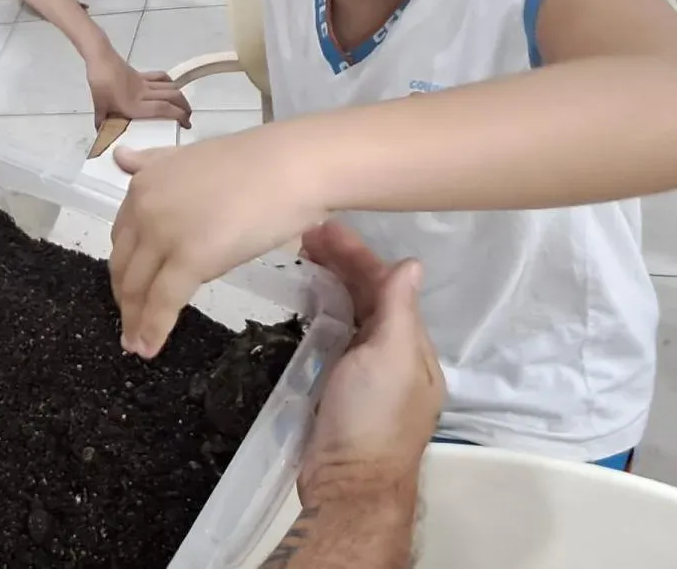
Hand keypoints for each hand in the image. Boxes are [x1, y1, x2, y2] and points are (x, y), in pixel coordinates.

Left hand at [86, 48, 191, 128]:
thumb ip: (102, 121)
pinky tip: (171, 87)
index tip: (186, 124)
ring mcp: (145, 83)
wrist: (100, 59)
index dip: (178, 115)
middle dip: (185, 107)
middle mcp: (144, 94)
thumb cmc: (100, 85)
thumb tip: (100, 135)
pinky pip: (160, 77)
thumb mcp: (99, 107)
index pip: (163, 109)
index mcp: (135, 105)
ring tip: (183, 106)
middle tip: (187, 118)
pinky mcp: (143, 75)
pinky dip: (169, 82)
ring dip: (180, 96)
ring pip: (170, 87)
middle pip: (173, 97)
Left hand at [110, 128, 324, 356]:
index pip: (122, 236)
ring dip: (134, 320)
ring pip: (138, 286)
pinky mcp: (190, 259)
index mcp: (144, 183)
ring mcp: (164, 233)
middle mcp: (144, 207)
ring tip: (135, 344)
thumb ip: (152, 164)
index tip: (129, 287)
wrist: (291, 166)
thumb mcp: (188, 157)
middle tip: (130, 322)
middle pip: (124, 264)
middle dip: (126, 298)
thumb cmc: (254, 164)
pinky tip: (148, 349)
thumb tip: (119, 158)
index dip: (125, 267)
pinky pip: (163, 302)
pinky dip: (152, 330)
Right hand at [297, 222, 443, 503]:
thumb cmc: (372, 417)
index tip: (323, 228)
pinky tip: (303, 303)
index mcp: (411, 345)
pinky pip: (334, 336)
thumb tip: (411, 263)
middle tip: (303, 236)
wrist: (348, 483)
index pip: (387, 285)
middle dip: (341, 263)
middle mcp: (393, 354)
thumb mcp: (391, 357)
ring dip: (329, 283)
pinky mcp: (339, 387)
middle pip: (369, 296)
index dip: (358, 255)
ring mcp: (366, 372)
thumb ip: (399, 310)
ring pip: (350, 313)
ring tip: (301, 259)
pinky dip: (320, 311)